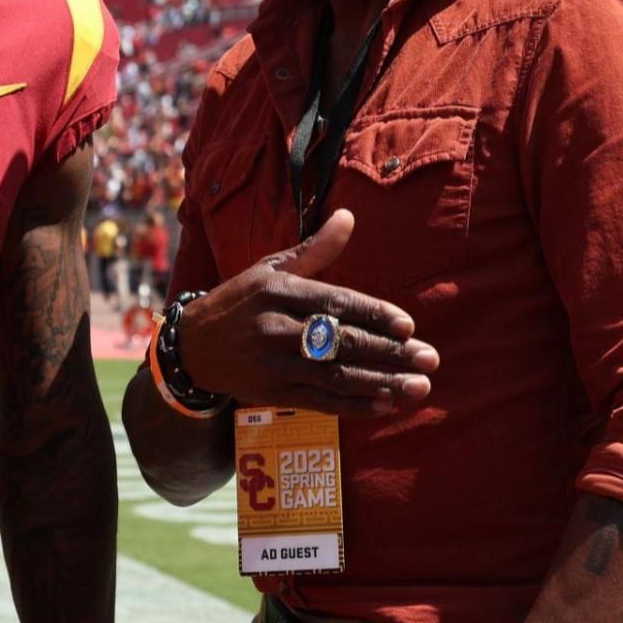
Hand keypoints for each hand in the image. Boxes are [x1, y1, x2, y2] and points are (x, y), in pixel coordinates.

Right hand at [175, 209, 437, 416]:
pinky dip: (354, 405)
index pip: (334, 303)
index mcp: (279, 291)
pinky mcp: (273, 393)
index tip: (408, 326)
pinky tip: (386, 405)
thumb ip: (315, 249)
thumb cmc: (240, 300)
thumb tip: (348, 217)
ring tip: (419, 387)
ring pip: (336, 376)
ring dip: (382, 384)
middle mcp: (276, 328)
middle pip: (341, 342)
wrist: (192, 346)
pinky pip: (320, 401)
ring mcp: (274, 364)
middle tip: (429, 359)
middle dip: (389, 353)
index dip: (373, 315)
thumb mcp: (269, 268)